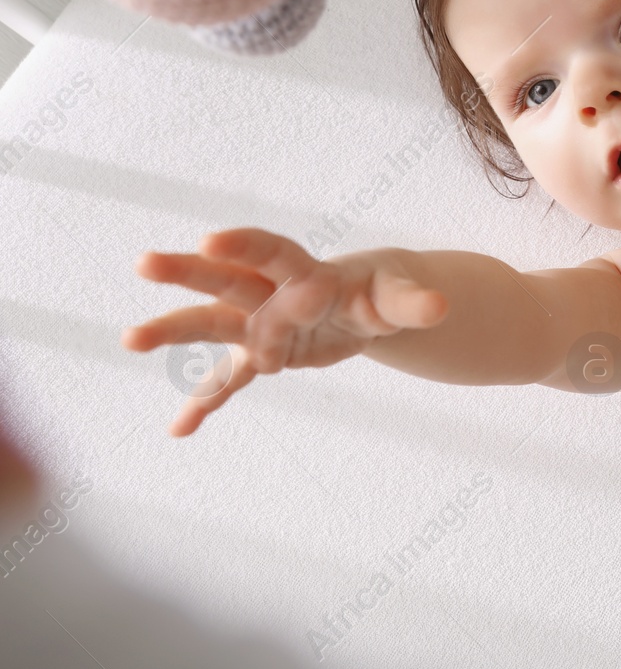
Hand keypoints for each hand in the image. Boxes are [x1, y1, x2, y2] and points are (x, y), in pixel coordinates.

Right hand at [123, 228, 448, 436]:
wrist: (371, 303)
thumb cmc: (384, 292)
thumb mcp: (402, 296)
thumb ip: (415, 302)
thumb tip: (442, 306)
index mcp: (306, 271)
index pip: (273, 252)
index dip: (245, 245)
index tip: (211, 239)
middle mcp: (273, 294)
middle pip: (227, 281)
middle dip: (190, 274)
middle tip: (146, 263)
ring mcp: (262, 325)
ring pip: (214, 326)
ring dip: (174, 332)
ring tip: (130, 338)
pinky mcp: (265, 355)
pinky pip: (231, 379)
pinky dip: (208, 401)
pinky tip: (180, 429)